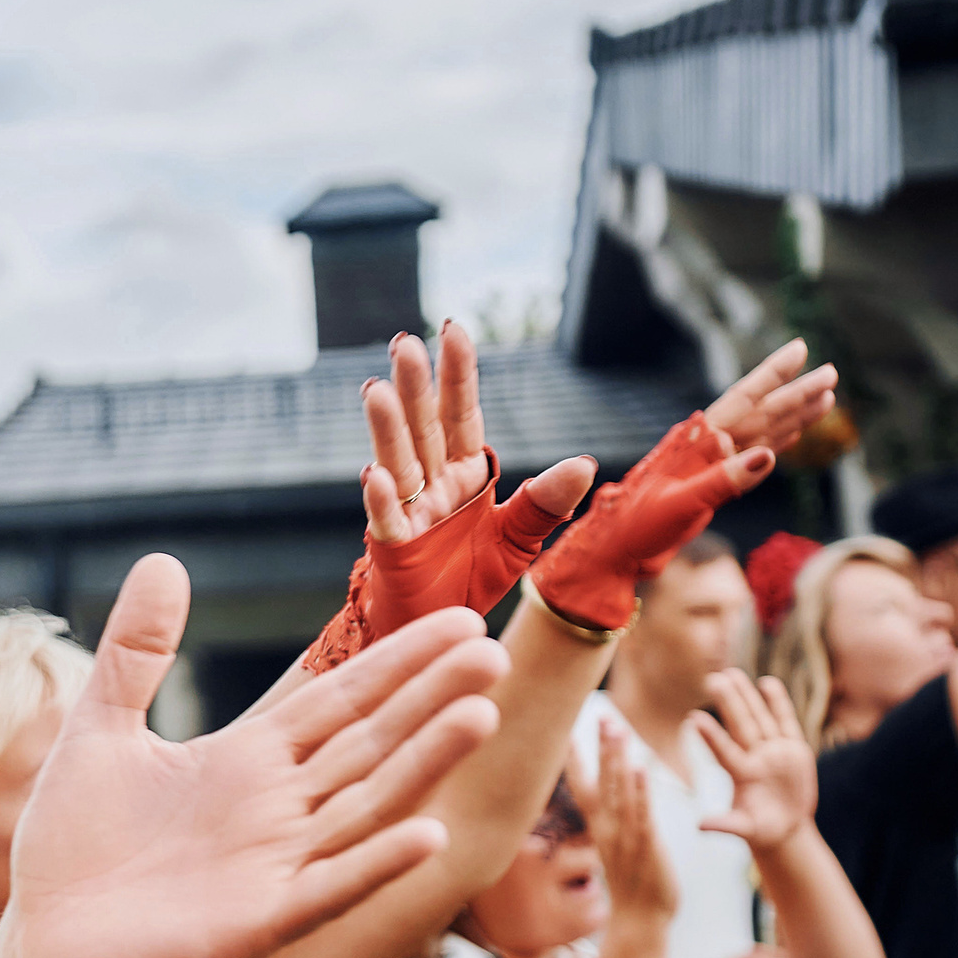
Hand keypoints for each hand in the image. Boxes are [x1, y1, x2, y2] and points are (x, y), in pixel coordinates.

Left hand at [0, 558, 507, 957]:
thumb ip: (136, 653)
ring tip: (480, 714)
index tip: (461, 619)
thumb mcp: (99, 731)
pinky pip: (330, 887)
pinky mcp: (258, 924)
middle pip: (369, 742)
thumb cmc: (73, 845)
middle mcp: (277, 810)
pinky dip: (376, 863)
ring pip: (365, 806)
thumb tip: (162, 559)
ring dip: (422, 765)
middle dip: (429, 697)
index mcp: (246, 760)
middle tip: (492, 649)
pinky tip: (428, 833)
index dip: (397, 662)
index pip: (338, 699)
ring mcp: (276, 867)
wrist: (43, 944)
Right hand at [300, 324, 594, 672]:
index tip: (452, 329)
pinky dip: (380, 499)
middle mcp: (433, 484)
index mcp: (466, 474)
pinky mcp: (393, 548)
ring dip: (387, 428)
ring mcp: (409, 512)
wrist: (444, 628)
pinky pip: (387, 519)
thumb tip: (584, 462)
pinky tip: (372, 474)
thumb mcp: (520, 538)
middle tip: (405, 343)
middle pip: (424, 427)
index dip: (457, 374)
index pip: (462, 415)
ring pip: (398, 462)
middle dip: (415, 386)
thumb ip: (546, 501)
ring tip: (375, 389)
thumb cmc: (473, 578)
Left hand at [531, 344, 835, 630]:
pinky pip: (753, 458)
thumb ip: (724, 480)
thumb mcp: (681, 504)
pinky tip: (793, 435)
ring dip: (794, 417)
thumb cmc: (639, 527)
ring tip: (827, 398)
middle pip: (761, 413)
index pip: (743, 400)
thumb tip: (768, 455)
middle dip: (796, 393)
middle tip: (832, 371)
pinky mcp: (713, 485)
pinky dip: (776, 444)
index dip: (772, 375)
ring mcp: (711, 466)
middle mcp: (707, 449)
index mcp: (698, 443)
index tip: (799, 348)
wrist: (617, 553)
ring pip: (763, 434)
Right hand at [577, 718, 677, 922]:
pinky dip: (638, 792)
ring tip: (617, 728)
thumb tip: (618, 797)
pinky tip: (638, 768)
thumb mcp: (619, 847)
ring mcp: (624, 838)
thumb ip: (616, 820)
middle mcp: (606, 828)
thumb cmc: (634, 883)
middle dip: (600, 747)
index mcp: (600, 826)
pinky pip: (641, 815)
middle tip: (600, 714)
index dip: (574, 757)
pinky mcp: (646, 847)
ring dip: (616, 760)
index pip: (582, 784)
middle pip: (599, 780)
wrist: (641, 922)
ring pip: (618, 792)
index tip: (562, 727)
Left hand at [694, 671, 817, 851]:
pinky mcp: (793, 749)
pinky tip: (767, 682)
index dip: (711, 736)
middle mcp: (754, 758)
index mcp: (741, 776)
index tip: (693, 718)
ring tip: (731, 673)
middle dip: (728, 702)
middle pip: (740, 725)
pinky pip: (785, 721)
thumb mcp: (745, 830)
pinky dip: (778, 703)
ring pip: (759, 717)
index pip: (723, 751)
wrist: (785, 828)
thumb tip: (699, 826)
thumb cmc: (762, 831)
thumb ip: (725, 825)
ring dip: (746, 696)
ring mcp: (773, 751)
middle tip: (712, 678)